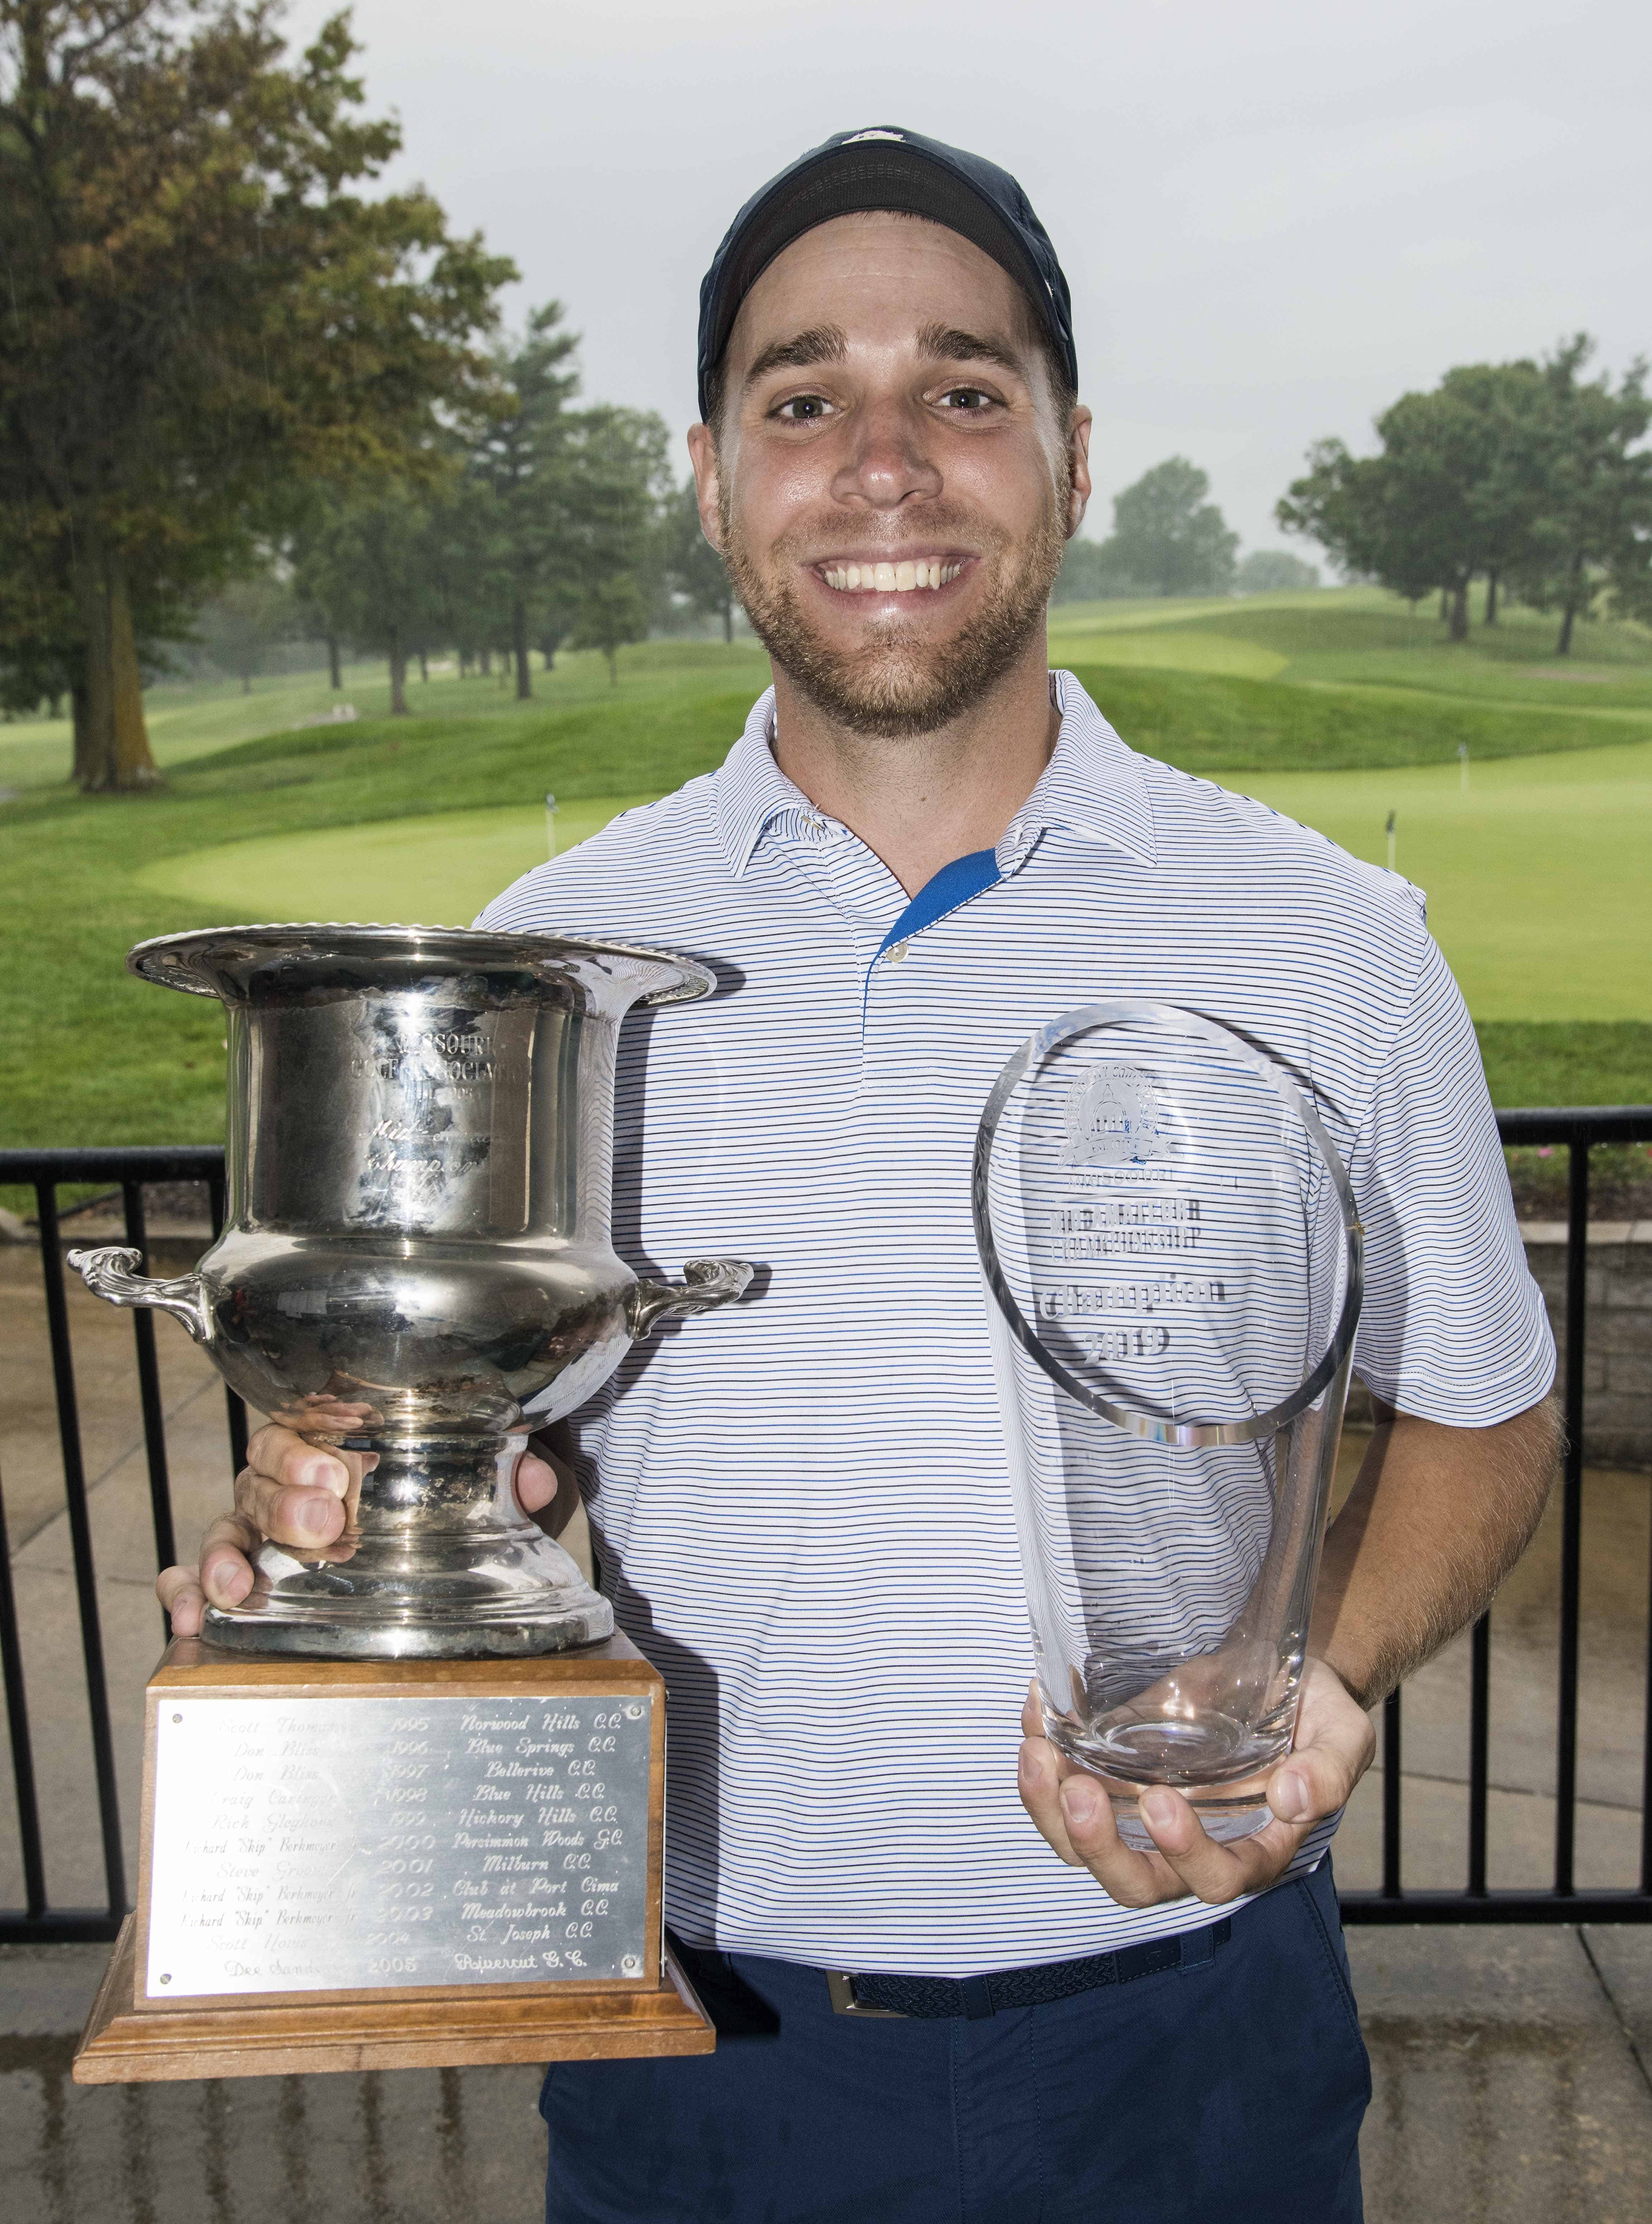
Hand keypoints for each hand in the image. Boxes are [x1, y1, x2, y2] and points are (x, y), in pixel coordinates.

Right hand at [156, 1425, 564, 1635]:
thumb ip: (516, 1479)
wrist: (443, 1553)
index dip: (306, 1448)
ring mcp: (266, 1535)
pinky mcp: (251, 1580)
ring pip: (228, 1527)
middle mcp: (294, 1487)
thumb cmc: (447, 1503)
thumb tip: (537, 1479)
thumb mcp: (489, 1490)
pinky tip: (190, 1613)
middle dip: (283, 1500)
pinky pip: (201, 1577)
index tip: (331, 1472)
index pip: (300, 1430)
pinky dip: (188, 1590)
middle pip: (262, 1478)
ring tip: (236, 1586)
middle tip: (320, 1523)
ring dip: (225, 1553)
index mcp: (340, 1449)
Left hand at [1016, 1656, 1374, 1907]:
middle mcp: (1190, 1847)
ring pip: (1085, 1848)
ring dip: (1050, 1811)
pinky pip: (1064, 1792)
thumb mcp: (1342, 1736)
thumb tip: (1292, 1798)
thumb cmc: (1317, 1714)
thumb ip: (1329, 1771)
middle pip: (1134, 1882)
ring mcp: (1143, 1817)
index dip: (1184, 1854)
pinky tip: (1035, 1715)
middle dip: (1099, 1847)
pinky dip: (1042, 1762)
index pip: (1216, 1880)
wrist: (1282, 1671)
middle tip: (1080, 1789)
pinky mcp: (1113, 1778)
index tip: (1162, 1801)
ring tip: (1037, 1753)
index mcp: (1253, 1849)